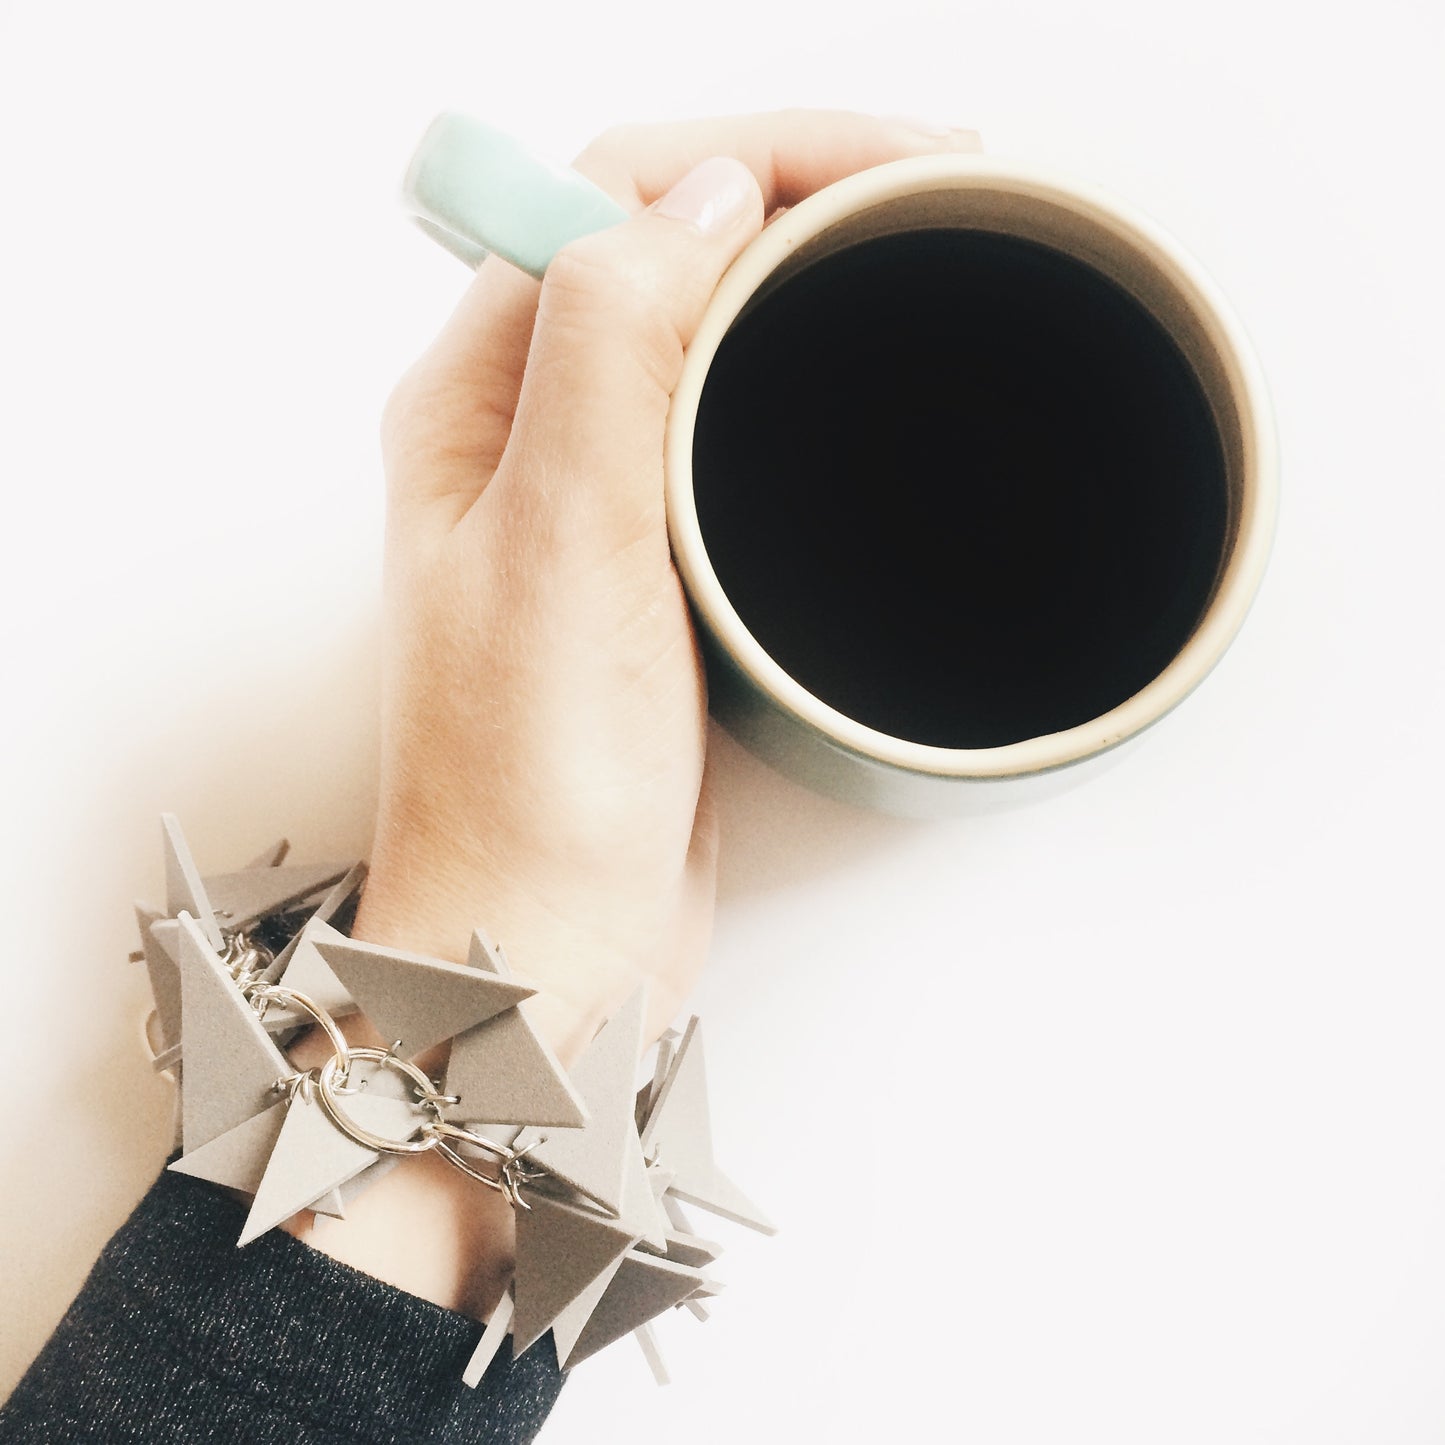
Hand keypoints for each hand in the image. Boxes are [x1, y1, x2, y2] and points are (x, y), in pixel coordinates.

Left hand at [354, 109, 979, 1060]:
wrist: (551, 941)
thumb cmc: (531, 787)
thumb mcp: (562, 548)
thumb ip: (610, 351)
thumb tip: (703, 200)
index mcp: (477, 401)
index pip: (607, 195)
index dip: (756, 149)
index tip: (894, 161)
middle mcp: (526, 435)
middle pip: (661, 244)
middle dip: (795, 189)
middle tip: (932, 187)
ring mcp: (593, 500)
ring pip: (704, 331)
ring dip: (804, 276)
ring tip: (913, 252)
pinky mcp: (655, 567)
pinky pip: (728, 430)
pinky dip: (802, 381)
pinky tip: (856, 384)